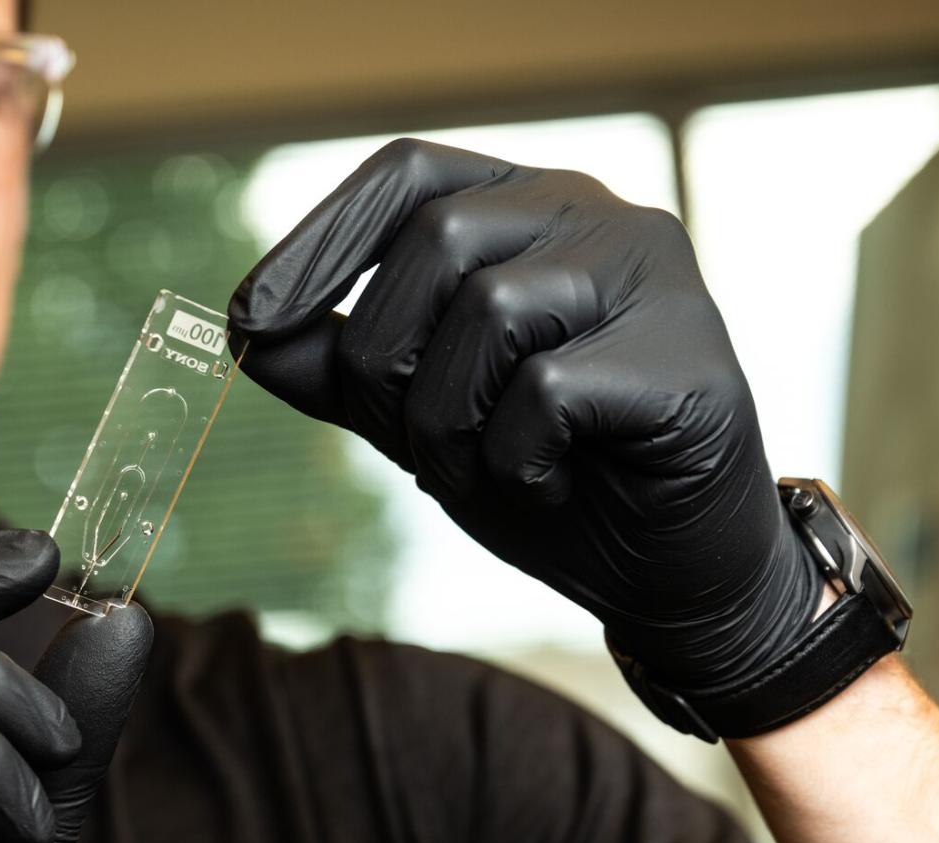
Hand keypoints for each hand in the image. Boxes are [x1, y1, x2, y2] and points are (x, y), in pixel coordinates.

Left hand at [227, 138, 818, 690]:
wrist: (664, 572)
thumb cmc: (544, 476)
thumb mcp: (418, 417)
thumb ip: (340, 369)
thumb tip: (248, 328)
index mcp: (523, 209)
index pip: (407, 174)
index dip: (319, 240)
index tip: (248, 319)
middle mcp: (592, 213)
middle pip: (434, 242)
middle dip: (388, 363)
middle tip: (422, 448)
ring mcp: (652, 271)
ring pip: (488, 312)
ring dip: (451, 424)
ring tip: (493, 470)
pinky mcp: (690, 351)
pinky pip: (547, 391)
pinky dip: (518, 460)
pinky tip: (552, 486)